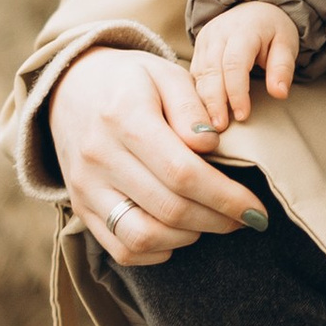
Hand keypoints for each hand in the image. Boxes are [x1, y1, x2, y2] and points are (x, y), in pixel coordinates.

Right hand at [46, 45, 265, 266]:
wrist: (69, 88)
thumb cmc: (129, 81)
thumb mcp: (165, 74)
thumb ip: (192, 106)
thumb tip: (210, 145)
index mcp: (124, 118)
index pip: (182, 172)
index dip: (225, 197)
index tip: (256, 209)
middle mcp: (100, 157)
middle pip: (169, 208)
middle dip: (217, 220)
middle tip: (245, 218)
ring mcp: (86, 188)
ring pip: (143, 237)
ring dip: (188, 237)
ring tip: (212, 221)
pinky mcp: (81, 208)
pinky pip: (121, 249)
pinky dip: (157, 251)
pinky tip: (179, 231)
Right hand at [190, 2, 299, 129]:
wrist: (253, 9)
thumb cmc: (272, 30)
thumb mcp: (286, 44)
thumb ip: (283, 68)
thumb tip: (280, 93)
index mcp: (243, 30)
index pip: (234, 63)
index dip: (237, 91)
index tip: (243, 115)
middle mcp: (218, 34)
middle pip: (211, 70)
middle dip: (214, 101)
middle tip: (219, 127)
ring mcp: (204, 41)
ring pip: (199, 74)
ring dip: (203, 102)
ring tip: (210, 126)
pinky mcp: (197, 50)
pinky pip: (194, 75)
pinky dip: (198, 95)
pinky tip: (203, 114)